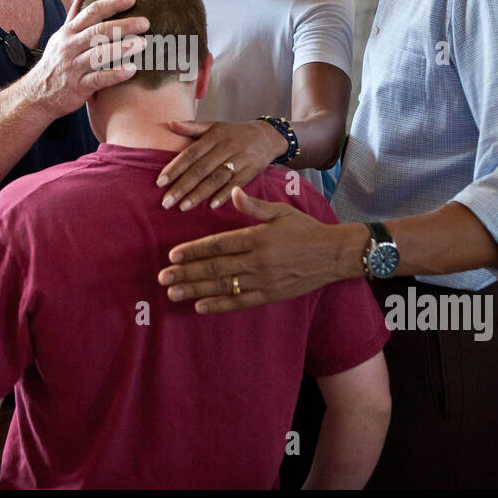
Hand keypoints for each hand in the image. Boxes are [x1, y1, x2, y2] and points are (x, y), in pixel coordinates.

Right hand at [21, 0, 148, 117]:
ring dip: (121, 48)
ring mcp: (73, 67)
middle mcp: (70, 47)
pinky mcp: (77, 87)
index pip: (91, 12)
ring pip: (98, 54)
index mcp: (69, 32)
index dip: (112, 4)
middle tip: (145, 22)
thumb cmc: (56, 62)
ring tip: (143, 43)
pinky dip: (114, 74)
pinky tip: (132, 70)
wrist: (36, 94)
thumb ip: (75, 13)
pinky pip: (97, 79)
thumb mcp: (62, 35)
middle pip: (98, 31)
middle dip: (123, 25)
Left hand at [157, 119, 287, 210]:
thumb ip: (192, 127)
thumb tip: (169, 123)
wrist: (267, 137)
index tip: (160, 182)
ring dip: (199, 194)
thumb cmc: (234, 133)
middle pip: (201, 169)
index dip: (175, 168)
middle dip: (182, 186)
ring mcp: (239, 160)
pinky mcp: (250, 171)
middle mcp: (226, 148)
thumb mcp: (215, 126)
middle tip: (166, 201)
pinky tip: (211, 205)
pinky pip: (235, 184)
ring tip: (183, 207)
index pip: (191, 154)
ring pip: (216, 179)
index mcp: (214, 136)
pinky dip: (224, 195)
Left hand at [158, 187, 349, 312]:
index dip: (194, 250)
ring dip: (196, 290)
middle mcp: (257, 261)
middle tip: (162, 277)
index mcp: (257, 238)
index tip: (173, 255)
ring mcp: (263, 281)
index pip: (218, 245)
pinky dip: (219, 305)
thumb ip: (254, 205)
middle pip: (215, 268)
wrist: (334, 255)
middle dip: (186, 273)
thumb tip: (233, 191)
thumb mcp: (281, 211)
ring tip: (173, 293)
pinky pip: (240, 302)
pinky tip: (200, 306)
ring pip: (223, 287)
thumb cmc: (305, 230)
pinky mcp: (270, 295)